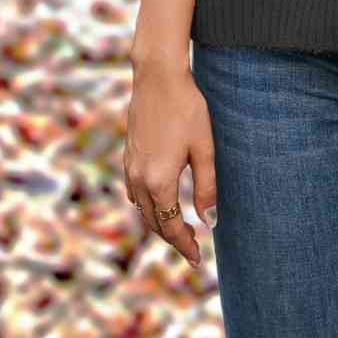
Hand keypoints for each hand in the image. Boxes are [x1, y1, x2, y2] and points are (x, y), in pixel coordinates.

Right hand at [123, 63, 216, 269]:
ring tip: (178, 230)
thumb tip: (209, 221)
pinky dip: (147, 205)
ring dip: (159, 223)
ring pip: (142, 209)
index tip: (198, 259)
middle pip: (154, 222)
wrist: (158, 77)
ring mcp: (130, 167)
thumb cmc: (187, 110)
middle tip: (192, 250)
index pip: (171, 226)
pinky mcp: (128, 155)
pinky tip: (158, 202)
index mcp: (159, 181)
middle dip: (173, 238)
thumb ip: (206, 187)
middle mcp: (139, 179)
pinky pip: (135, 192)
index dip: (184, 245)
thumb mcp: (204, 149)